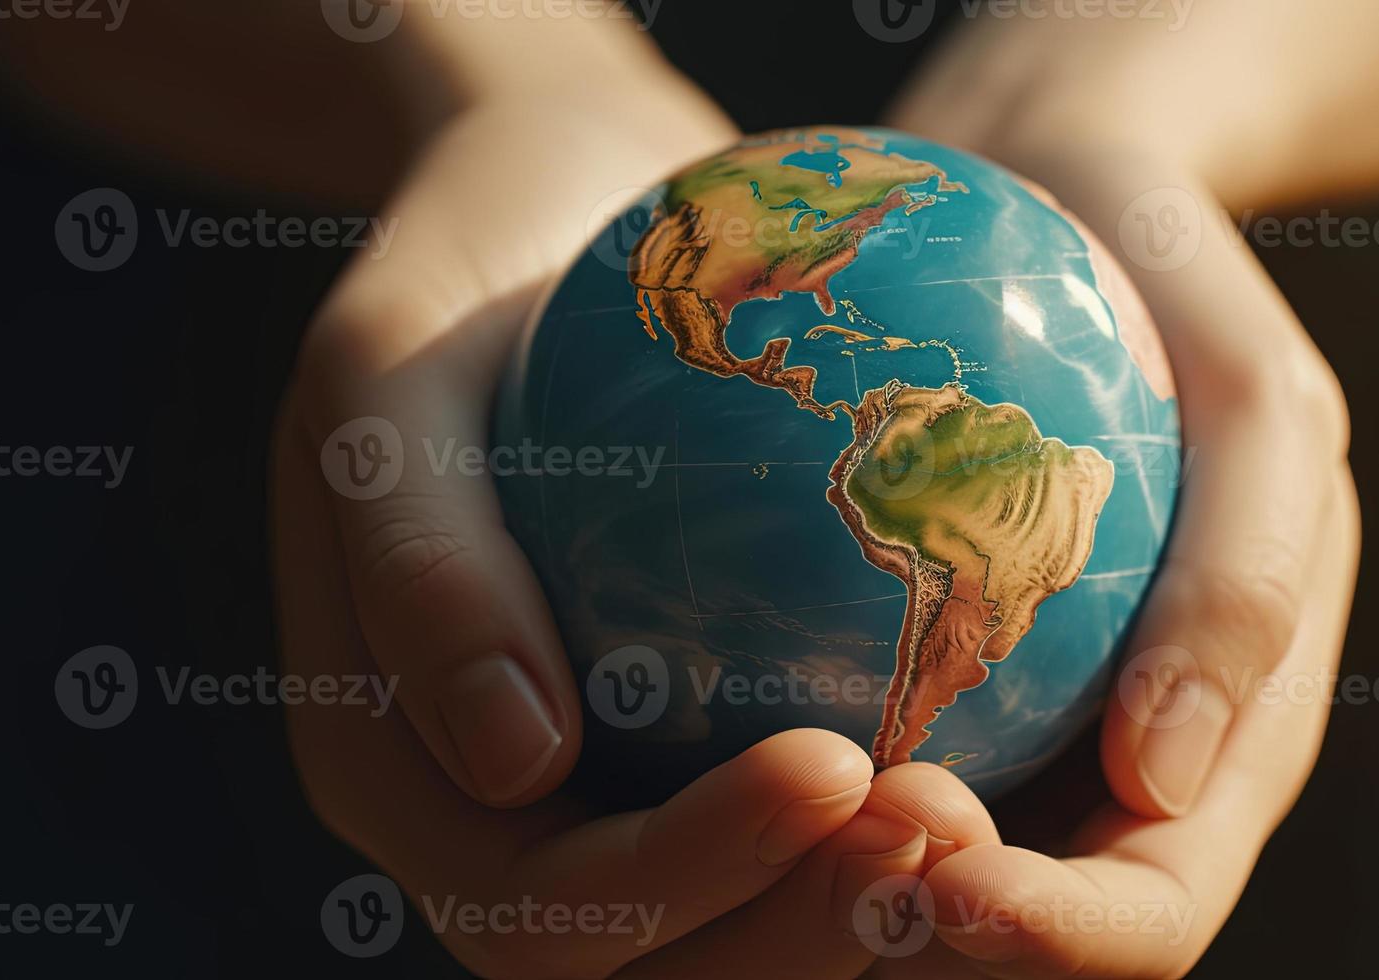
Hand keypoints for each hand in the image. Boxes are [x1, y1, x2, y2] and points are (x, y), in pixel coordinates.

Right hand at [271, 69, 1004, 975]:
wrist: (549, 209)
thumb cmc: (461, 268)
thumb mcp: (389, 366)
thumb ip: (420, 558)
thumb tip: (518, 761)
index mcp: (387, 764)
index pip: (537, 905)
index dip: (684, 877)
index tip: (835, 764)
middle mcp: (485, 810)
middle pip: (644, 959)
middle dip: (796, 925)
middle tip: (947, 824)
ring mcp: (585, 781)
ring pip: (729, 924)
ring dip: (853, 902)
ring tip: (978, 812)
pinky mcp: (678, 729)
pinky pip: (784, 809)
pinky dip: (874, 811)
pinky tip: (991, 745)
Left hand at [861, 21, 1360, 976]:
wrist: (1056, 201)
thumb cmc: (1175, 290)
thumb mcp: (1259, 397)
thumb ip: (1250, 580)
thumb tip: (1166, 785)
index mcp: (1236, 742)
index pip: (1152, 908)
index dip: (1061, 939)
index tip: (947, 877)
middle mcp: (1125, 771)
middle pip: (1027, 930)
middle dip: (929, 930)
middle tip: (830, 846)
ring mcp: (1026, 727)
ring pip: (924, 870)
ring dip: (840, 874)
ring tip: (768, 801)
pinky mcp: (932, 669)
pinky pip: (858, 752)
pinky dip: (796, 770)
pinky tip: (700, 724)